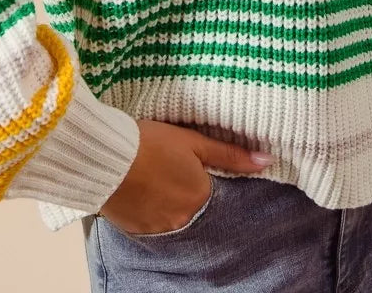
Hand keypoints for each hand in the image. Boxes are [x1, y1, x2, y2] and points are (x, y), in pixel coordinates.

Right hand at [98, 118, 272, 235]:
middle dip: (186, 189)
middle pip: (193, 206)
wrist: (104, 157)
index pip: (216, 194)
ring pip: (172, 215)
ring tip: (154, 175)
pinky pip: (151, 221)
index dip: (207, 178)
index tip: (195, 167)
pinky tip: (142, 188)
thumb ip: (230, 155)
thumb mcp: (193, 142)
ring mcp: (158, 228)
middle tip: (171, 168)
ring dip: (168, 199)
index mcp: (200, 197)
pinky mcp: (136, 230)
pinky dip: (150, 207)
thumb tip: (266, 161)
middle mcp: (182, 220)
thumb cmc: (150, 143)